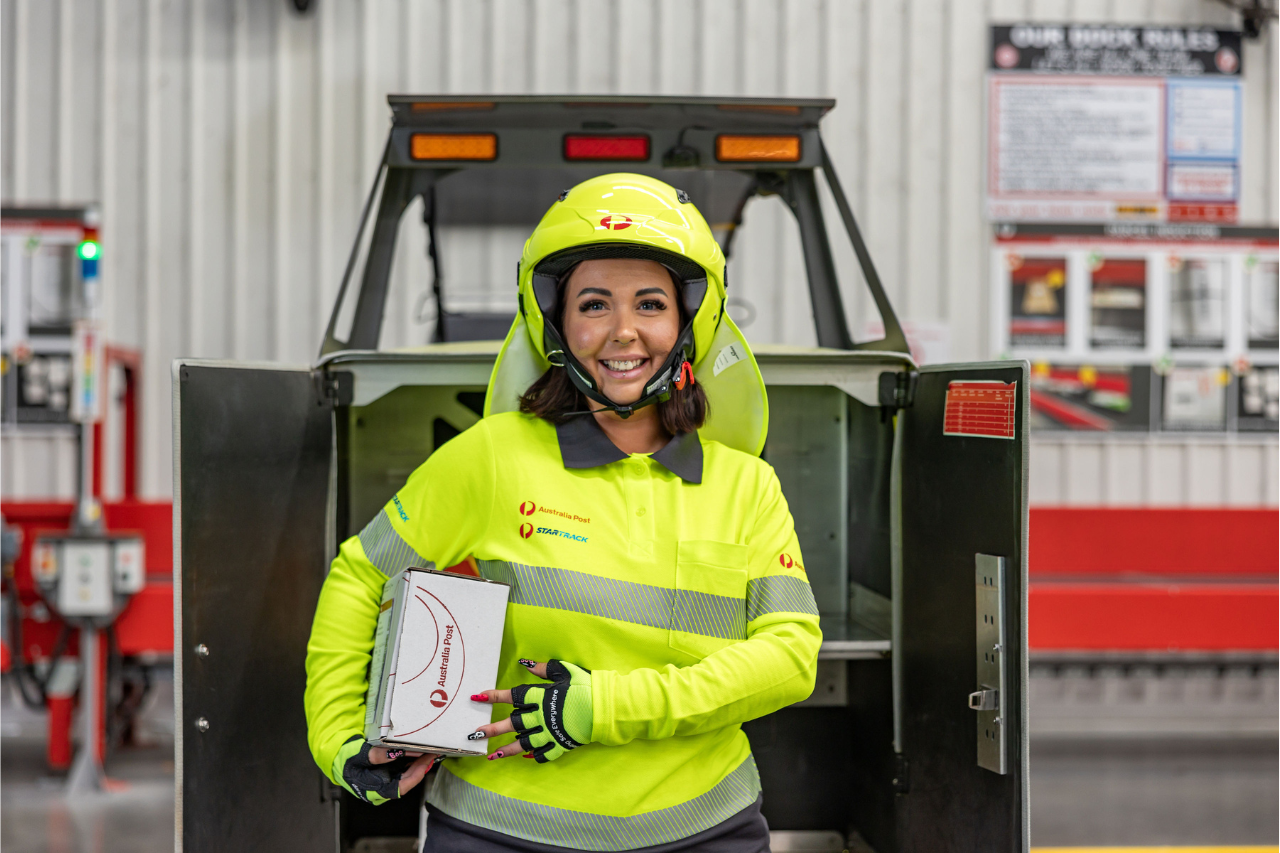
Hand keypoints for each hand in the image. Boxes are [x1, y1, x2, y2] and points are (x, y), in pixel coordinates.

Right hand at [338, 737, 436, 803]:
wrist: (337, 758)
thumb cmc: (345, 759)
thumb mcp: (356, 755)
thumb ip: (374, 755)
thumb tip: (394, 753)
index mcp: (372, 790)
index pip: (399, 788)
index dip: (414, 777)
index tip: (425, 764)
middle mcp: (381, 790)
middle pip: (406, 782)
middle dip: (421, 768)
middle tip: (431, 753)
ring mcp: (385, 783)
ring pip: (407, 776)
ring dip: (418, 764)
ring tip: (429, 751)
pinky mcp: (387, 775)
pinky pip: (403, 771)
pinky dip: (412, 762)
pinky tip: (419, 754)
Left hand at [468, 659, 593, 762]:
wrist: (606, 707)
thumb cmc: (586, 686)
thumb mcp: (566, 671)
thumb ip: (544, 669)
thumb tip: (525, 664)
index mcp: (542, 696)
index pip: (513, 695)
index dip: (494, 696)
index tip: (478, 697)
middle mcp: (542, 715)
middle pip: (513, 723)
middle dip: (492, 728)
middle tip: (476, 734)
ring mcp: (551, 731)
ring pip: (524, 742)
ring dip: (507, 749)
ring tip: (493, 755)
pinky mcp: (561, 743)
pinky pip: (544, 753)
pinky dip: (535, 756)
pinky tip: (525, 758)